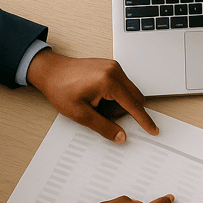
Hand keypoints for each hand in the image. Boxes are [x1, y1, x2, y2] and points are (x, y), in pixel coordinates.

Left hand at [26, 50, 157, 140]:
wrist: (50, 71)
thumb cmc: (61, 89)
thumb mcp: (80, 114)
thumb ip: (103, 127)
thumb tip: (121, 136)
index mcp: (109, 82)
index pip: (134, 105)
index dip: (144, 120)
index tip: (153, 129)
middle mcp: (114, 71)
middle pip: (135, 97)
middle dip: (124, 111)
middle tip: (102, 114)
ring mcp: (113, 67)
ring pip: (129, 92)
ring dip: (118, 103)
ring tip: (94, 103)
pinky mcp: (110, 66)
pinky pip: (122, 85)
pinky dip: (115, 95)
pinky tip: (97, 97)